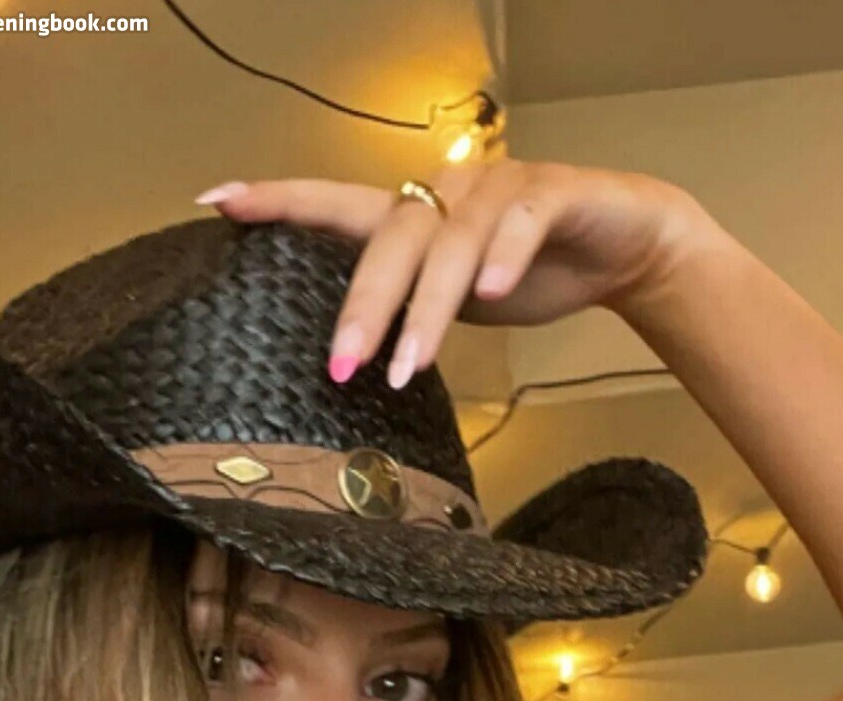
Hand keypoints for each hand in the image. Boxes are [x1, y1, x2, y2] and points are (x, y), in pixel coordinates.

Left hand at [194, 158, 716, 388]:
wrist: (626, 245)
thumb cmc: (533, 271)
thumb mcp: (455, 299)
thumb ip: (406, 311)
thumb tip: (351, 362)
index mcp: (416, 216)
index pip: (336, 205)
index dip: (279, 201)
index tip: (216, 202)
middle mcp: (448, 192)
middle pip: (390, 239)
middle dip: (362, 306)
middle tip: (340, 365)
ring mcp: (499, 189)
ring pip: (450, 242)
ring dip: (425, 309)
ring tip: (408, 368)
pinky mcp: (553, 195)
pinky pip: (519, 221)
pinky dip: (504, 255)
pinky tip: (493, 294)